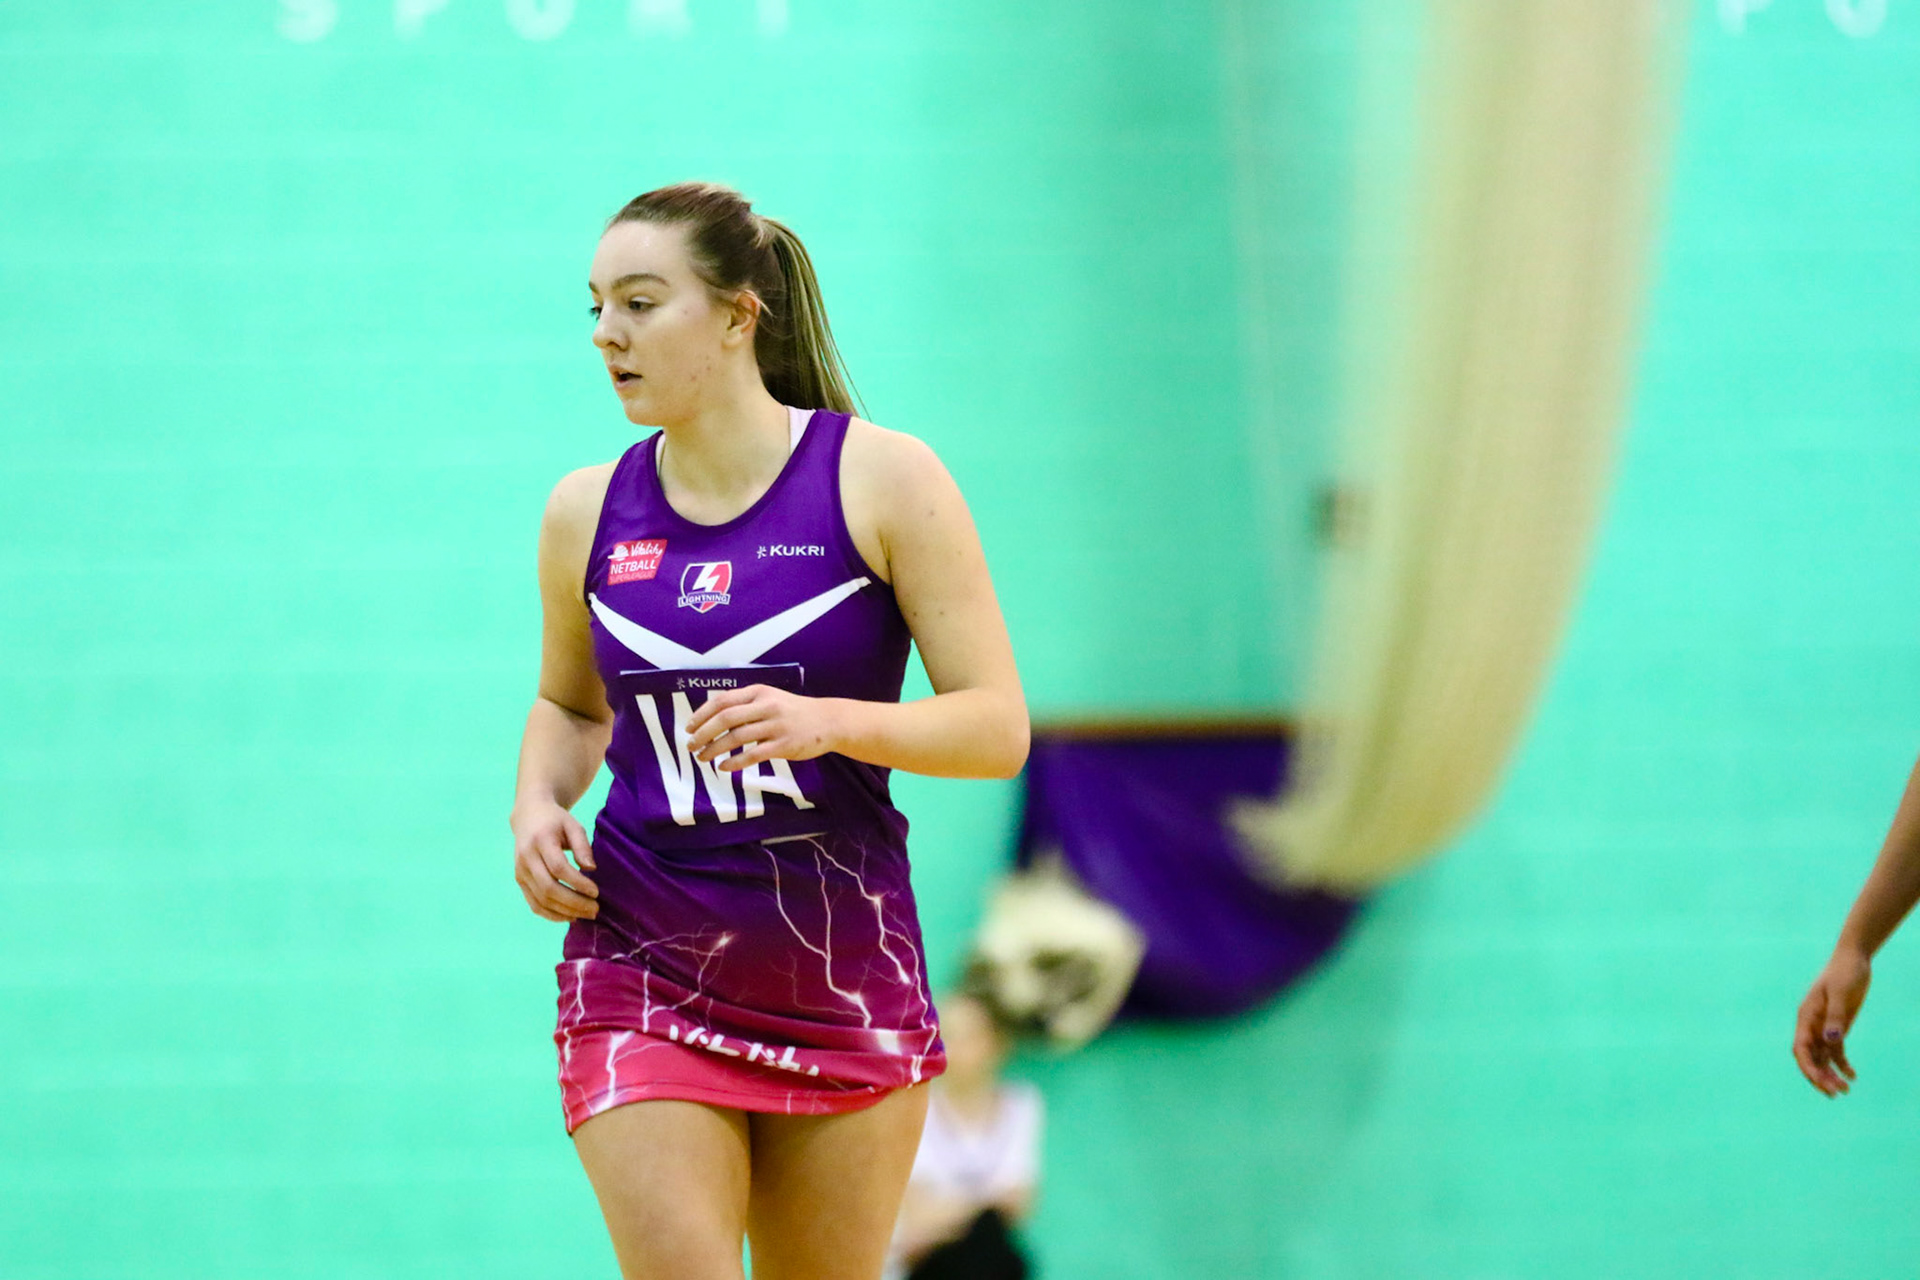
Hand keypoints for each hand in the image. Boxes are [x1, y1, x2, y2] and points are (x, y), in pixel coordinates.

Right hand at [510, 800, 599, 922]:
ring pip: (541, 900)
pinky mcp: (520, 881)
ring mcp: (520, 871)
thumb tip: (591, 869)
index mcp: (540, 840)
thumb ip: (582, 846)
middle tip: (595, 909)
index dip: (577, 883)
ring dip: (565, 912)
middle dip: (573, 902)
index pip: (558, 868)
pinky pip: (534, 904)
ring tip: (586, 915)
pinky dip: (552, 915)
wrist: (528, 817)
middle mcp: (526, 858)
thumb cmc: (556, 821)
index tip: (596, 892)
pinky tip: (570, 916)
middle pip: (548, 888)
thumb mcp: (573, 826)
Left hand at [684, 685, 840, 772]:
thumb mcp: (770, 698)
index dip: (701, 714)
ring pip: (737, 737)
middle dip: (703, 733)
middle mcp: (766, 706)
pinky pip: (754, 755)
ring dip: (715, 749)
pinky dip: (735, 762)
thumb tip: (712, 717)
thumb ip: (745, 704)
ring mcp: (776, 725)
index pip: (722, 701)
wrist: (828, 721)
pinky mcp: (784, 745)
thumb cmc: (793, 711)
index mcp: (759, 692)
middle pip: (725, 718)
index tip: (688, 727)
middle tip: (690, 746)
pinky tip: (724, 767)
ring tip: (702, 758)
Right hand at [1793, 945, 1870, 1095]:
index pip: (1801, 1048)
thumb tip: (1830, 1039)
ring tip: (1845, 1090)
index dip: (1807, 1067)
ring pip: (1822, 1057)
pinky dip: (1842, 1064)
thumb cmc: (1843, 973)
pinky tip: (1852, 1076)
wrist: (1853, 961)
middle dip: (1819, 1076)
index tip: (1820, 1082)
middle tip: (1835, 1093)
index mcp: (1806, 1017)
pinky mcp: (1837, 1027)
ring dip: (1830, 1074)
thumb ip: (1835, 1017)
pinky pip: (1836, 1051)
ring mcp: (1824, 1027)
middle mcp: (1811, 1025)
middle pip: (1810, 1057)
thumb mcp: (1840, 994)